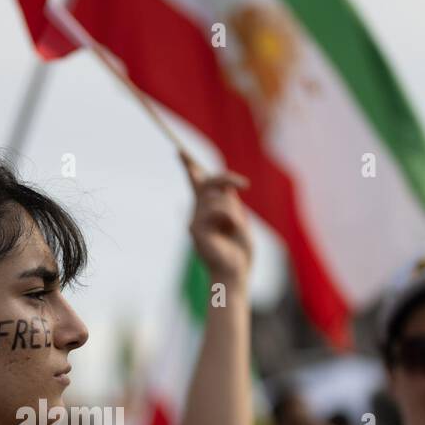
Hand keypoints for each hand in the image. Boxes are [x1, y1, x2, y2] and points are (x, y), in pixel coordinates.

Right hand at [180, 150, 253, 288]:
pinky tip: (230, 231)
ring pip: (217, 197)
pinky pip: (218, 210)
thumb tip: (225, 188)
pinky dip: (231, 218)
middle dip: (225, 178)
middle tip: (244, 185)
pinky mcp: (195, 228)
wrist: (235, 272)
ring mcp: (195, 220)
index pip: (196, 184)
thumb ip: (229, 203)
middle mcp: (198, 213)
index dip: (188, 167)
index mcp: (208, 211)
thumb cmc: (238, 251)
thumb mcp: (238, 220)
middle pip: (207, 183)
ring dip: (233, 210)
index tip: (180, 152)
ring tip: (234, 229)